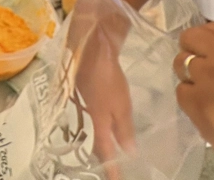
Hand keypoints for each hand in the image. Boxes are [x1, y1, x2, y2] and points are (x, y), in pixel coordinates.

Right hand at [69, 11, 135, 176]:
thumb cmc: (107, 76)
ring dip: (100, 142)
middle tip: (111, 169)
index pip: (104, 151)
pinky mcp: (84, 91)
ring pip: (92, 128)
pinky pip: (92, 116)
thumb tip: (128, 153)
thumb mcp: (121, 104)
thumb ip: (124, 128)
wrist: (90, 46)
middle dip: (103, 157)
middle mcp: (87, 115)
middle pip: (95, 142)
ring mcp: (84, 102)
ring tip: (108, 152)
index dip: (110, 168)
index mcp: (97, 120)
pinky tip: (104, 122)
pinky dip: (98, 125)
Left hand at [174, 23, 213, 179]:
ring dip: (192, 77)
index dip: (205, 38)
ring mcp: (210, 84)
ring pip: (181, 66)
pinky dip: (191, 100)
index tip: (207, 49)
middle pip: (190, 41)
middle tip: (203, 71)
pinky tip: (207, 111)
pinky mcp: (200, 110)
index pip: (211, 27)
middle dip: (193, 53)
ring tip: (206, 94)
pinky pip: (182, 94)